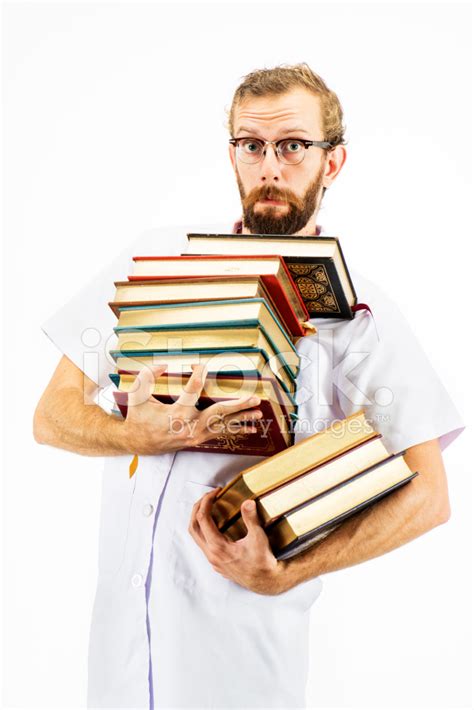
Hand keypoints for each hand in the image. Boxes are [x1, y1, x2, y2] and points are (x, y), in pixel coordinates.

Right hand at [121, 364, 262, 455]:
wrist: (138, 443)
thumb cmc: (139, 417)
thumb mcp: (137, 395)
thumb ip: (148, 376)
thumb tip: (164, 364)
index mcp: (176, 414)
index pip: (192, 391)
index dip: (198, 375)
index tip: (202, 365)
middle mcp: (190, 426)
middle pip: (219, 413)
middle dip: (238, 405)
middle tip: (254, 398)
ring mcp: (196, 435)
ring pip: (223, 425)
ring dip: (242, 418)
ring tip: (258, 413)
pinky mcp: (198, 439)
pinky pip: (221, 434)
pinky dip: (236, 430)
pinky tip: (251, 428)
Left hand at [188, 488, 287, 594]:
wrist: (266, 582)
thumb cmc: (263, 561)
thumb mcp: (258, 538)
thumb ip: (251, 519)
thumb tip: (247, 502)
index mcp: (218, 547)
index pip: (203, 518)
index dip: (206, 501)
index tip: (216, 492)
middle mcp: (211, 554)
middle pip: (193, 526)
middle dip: (198, 508)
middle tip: (208, 496)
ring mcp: (212, 560)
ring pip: (196, 537)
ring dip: (199, 520)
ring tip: (209, 507)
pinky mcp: (217, 563)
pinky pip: (203, 544)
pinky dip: (205, 530)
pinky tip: (216, 524)